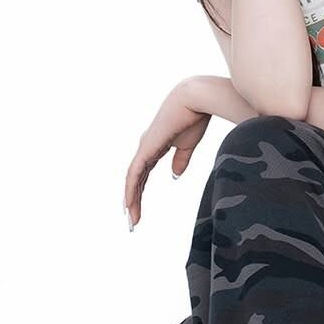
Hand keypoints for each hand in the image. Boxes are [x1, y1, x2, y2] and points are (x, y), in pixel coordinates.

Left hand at [123, 81, 211, 226]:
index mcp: (155, 148)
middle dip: (133, 201)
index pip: (143, 175)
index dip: (140, 192)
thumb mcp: (187, 145)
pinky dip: (130, 190)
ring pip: (132, 180)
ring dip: (130, 200)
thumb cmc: (194, 118)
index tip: (139, 209)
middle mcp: (146, 149)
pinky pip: (134, 174)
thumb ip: (180, 160)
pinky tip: (129, 204)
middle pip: (135, 180)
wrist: (194, 100)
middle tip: (133, 222)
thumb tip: (175, 175)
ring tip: (131, 220)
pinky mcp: (146, 149)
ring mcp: (144, 148)